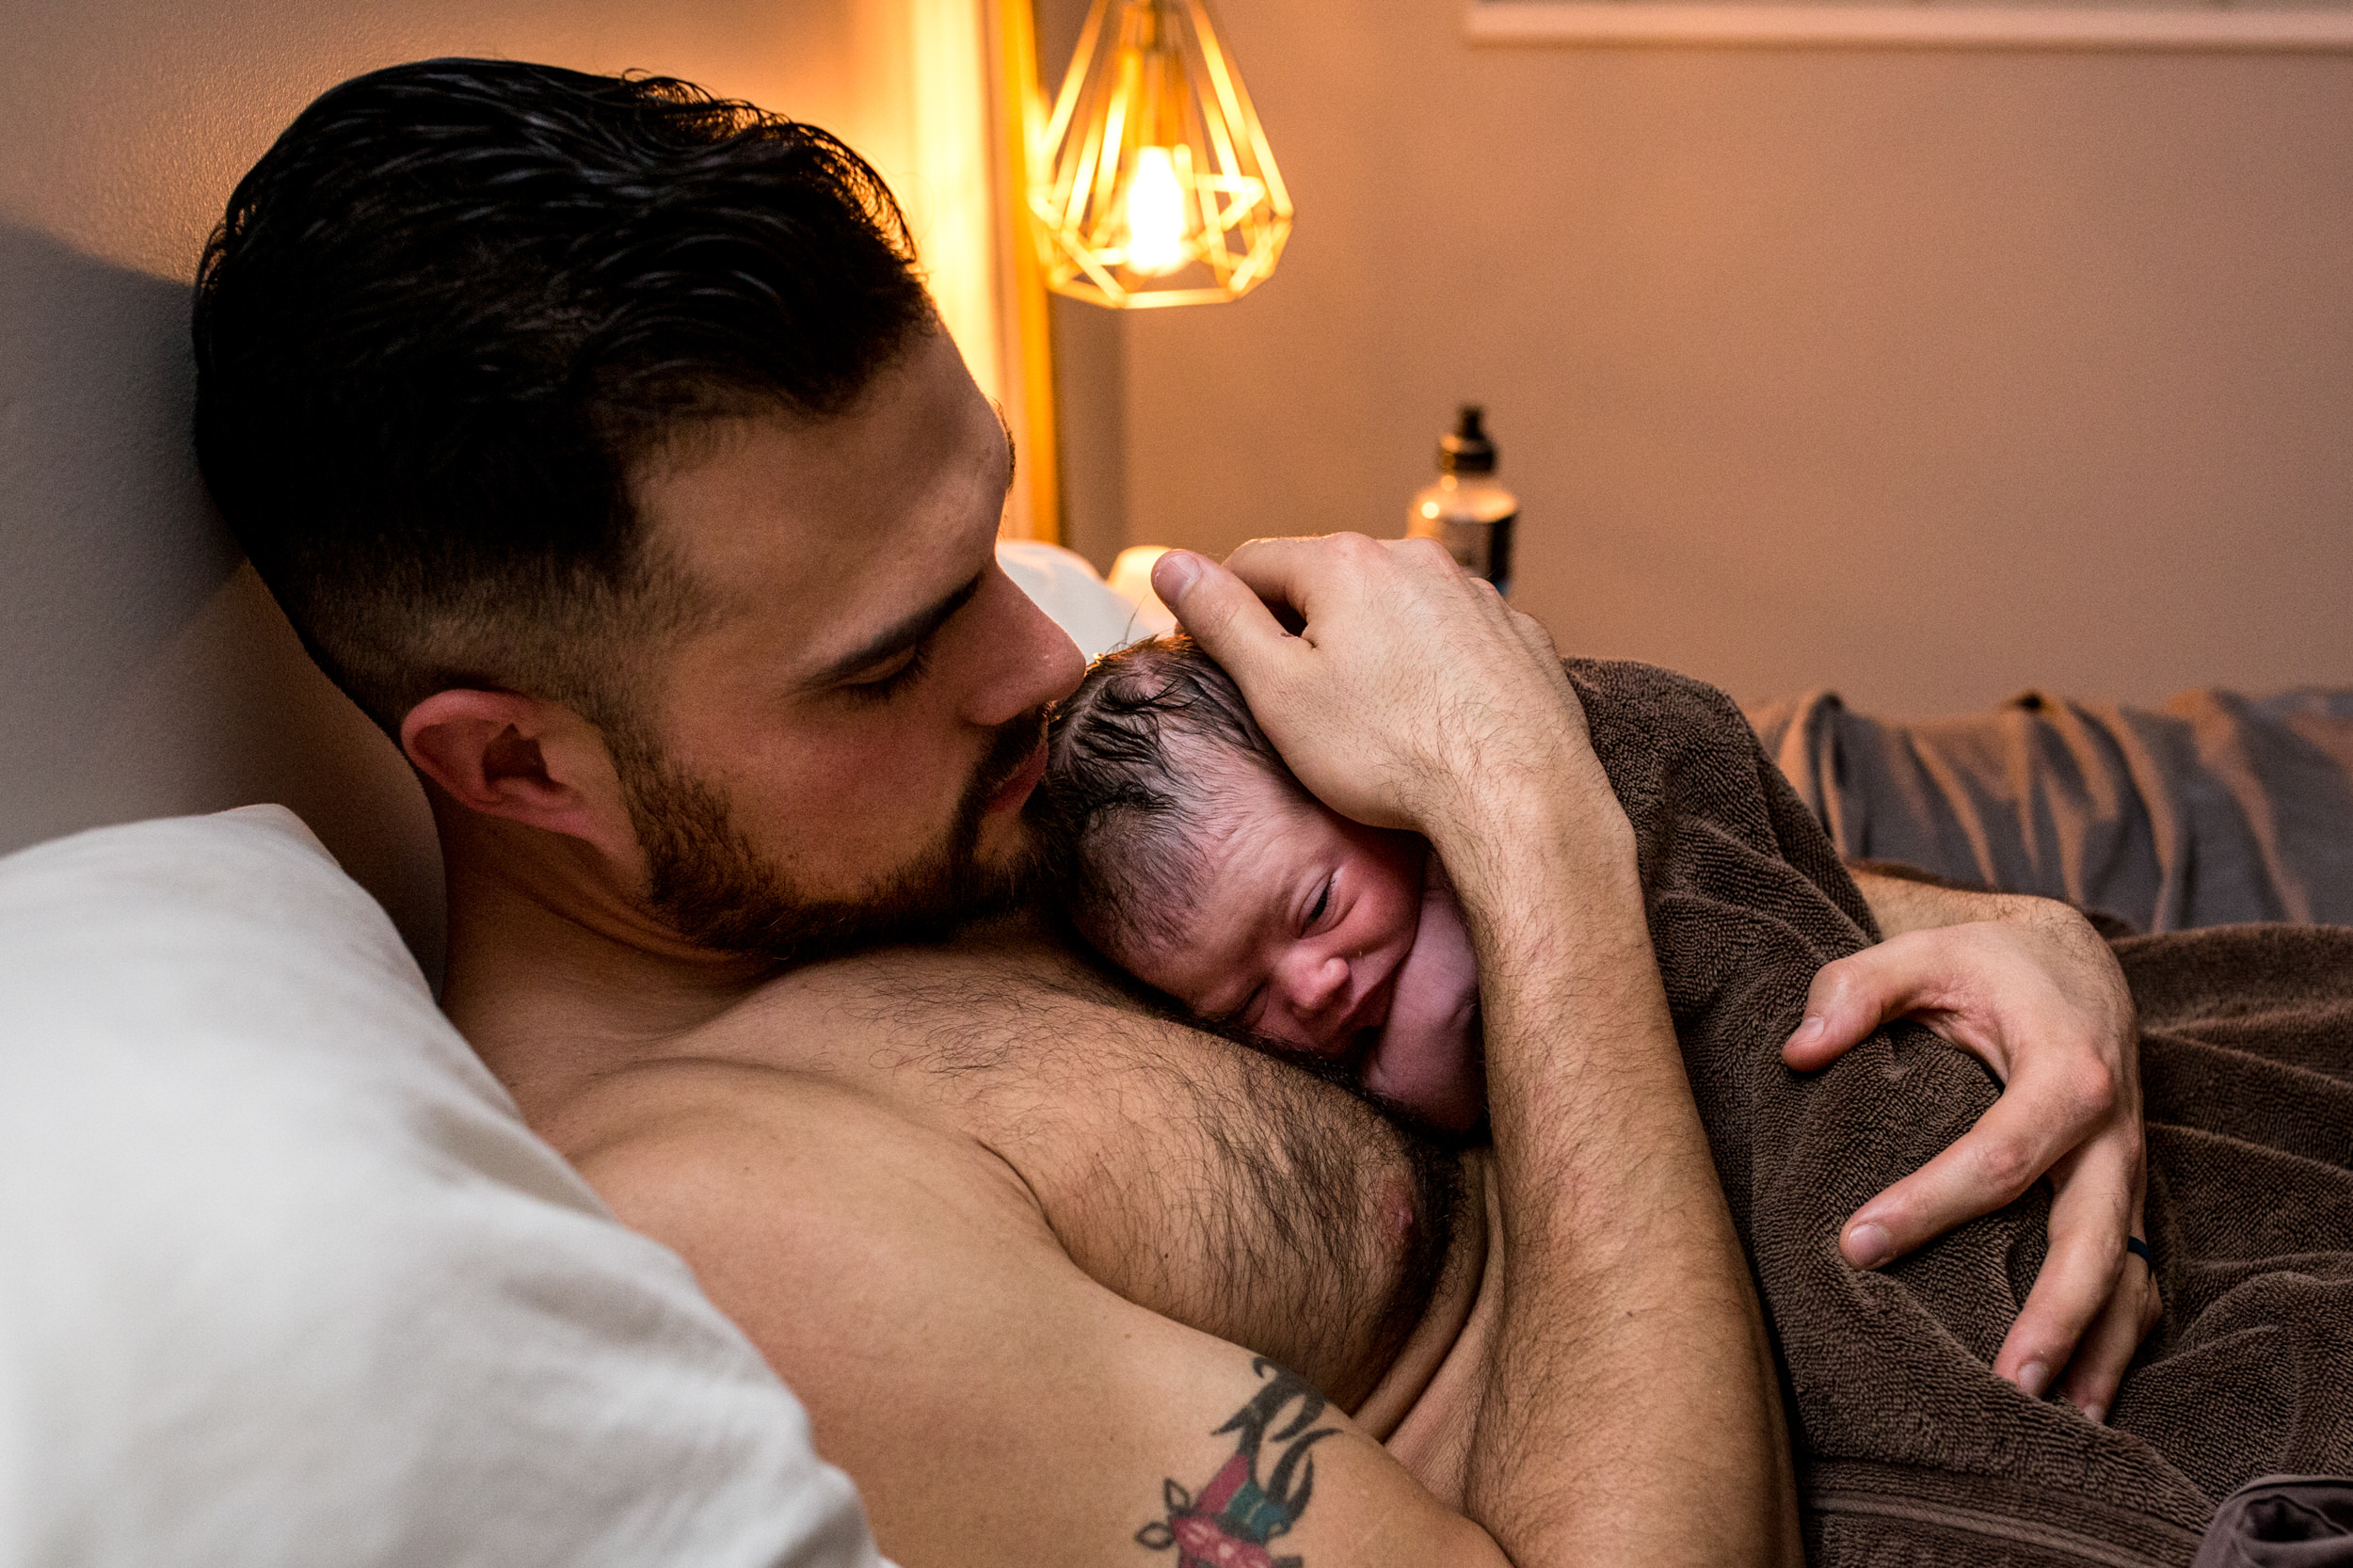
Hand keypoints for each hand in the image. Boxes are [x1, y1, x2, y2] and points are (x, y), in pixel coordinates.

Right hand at [1150, 536, 1594, 844]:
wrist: (1516, 797)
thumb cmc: (1391, 754)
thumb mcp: (1278, 691)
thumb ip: (1222, 620)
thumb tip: (1171, 564)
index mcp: (1345, 564)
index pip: (1253, 562)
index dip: (1223, 608)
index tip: (1217, 657)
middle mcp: (1416, 560)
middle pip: (1329, 580)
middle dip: (1302, 627)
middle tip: (1294, 702)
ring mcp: (1475, 596)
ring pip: (1397, 607)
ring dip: (1370, 643)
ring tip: (1366, 717)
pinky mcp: (1519, 637)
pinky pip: (1454, 638)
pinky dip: (1431, 664)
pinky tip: (1429, 718)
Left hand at [1782, 899, 2158, 1420]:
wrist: (2075, 962)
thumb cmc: (1988, 962)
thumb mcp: (1923, 950)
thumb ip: (1855, 988)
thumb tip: (1797, 1052)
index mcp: (2066, 1070)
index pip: (2000, 1152)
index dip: (1931, 1203)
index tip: (1855, 1245)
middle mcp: (2111, 1132)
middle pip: (2089, 1236)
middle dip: (2052, 1313)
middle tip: (1999, 1382)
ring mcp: (2126, 1171)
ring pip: (2126, 1272)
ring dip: (2092, 1348)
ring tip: (2047, 1419)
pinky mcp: (2124, 1197)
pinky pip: (2135, 1278)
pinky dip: (2115, 1340)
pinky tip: (2079, 1400)